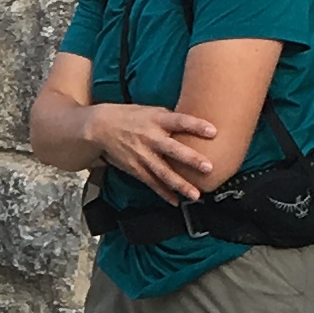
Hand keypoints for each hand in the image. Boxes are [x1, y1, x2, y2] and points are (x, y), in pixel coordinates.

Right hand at [86, 101, 229, 203]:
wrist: (100, 128)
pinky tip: (176, 201)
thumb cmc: (129, 116)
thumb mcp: (150, 111)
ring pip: (164, 172)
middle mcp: (150, 138)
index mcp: (156, 120)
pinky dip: (164, 193)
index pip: (180, 121)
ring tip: (196, 195)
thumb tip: (195, 124)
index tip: (213, 131)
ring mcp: (142, 155)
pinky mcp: (136, 168)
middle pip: (173, 149)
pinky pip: (152, 183)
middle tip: (209, 167)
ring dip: (180, 184)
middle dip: (191, 159)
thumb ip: (170, 119)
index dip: (196, 125)